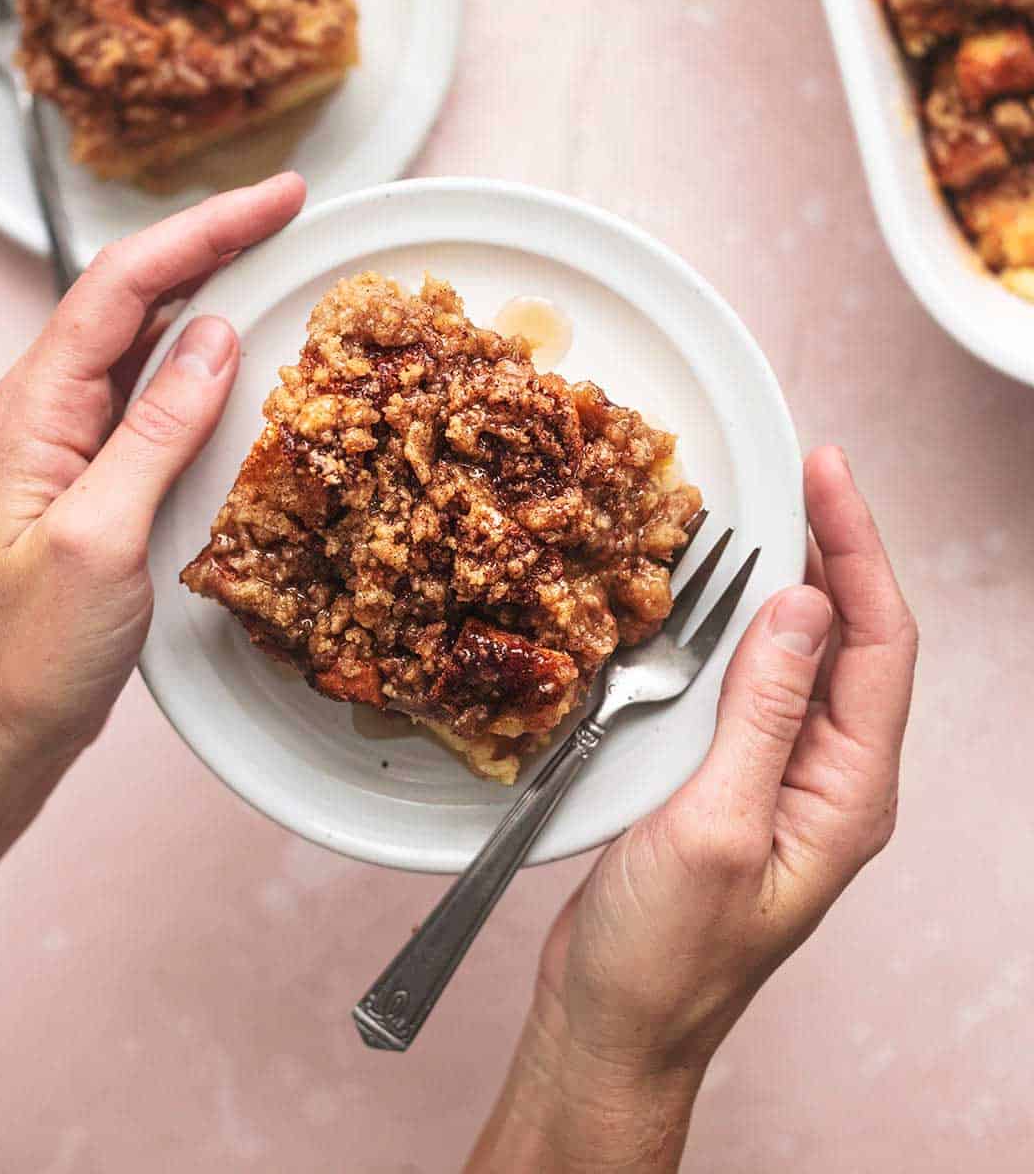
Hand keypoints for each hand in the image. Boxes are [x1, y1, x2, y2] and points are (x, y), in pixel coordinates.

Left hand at [0, 175, 303, 1067]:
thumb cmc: (25, 656)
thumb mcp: (99, 540)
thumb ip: (157, 433)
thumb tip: (216, 339)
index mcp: (33, 409)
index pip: (123, 285)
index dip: (203, 230)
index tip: (277, 200)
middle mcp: (47, 411)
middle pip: (133, 294)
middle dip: (213, 240)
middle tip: (292, 209)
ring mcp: (70, 443)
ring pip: (146, 338)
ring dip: (210, 288)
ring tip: (278, 256)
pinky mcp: (98, 478)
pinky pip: (155, 395)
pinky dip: (205, 359)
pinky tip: (241, 354)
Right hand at [470, 448, 917, 1173]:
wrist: (613, 1024)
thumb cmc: (667, 954)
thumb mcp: (718, 827)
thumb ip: (763, 714)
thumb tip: (802, 603)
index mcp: (848, 790)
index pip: (880, 643)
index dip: (859, 548)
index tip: (824, 472)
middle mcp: (827, 775)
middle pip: (851, 636)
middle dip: (830, 546)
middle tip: (791, 469)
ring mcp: (779, 776)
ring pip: (799, 654)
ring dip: (782, 579)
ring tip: (756, 508)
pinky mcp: (728, 777)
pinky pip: (748, 682)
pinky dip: (733, 626)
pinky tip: (703, 596)